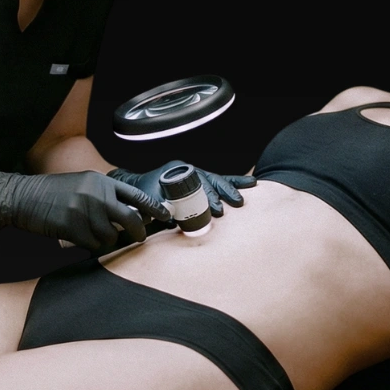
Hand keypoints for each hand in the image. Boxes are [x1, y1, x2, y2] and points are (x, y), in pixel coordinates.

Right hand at [0, 169, 170, 252]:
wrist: (22, 197)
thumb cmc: (51, 193)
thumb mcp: (81, 184)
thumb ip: (103, 194)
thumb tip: (129, 213)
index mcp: (100, 181)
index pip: (136, 195)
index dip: (153, 208)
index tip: (165, 217)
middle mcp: (96, 194)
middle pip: (130, 219)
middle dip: (138, 232)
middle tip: (138, 238)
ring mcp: (84, 211)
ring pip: (111, 236)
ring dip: (105, 241)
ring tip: (92, 235)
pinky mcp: (73, 227)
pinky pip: (93, 245)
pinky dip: (89, 246)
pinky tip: (79, 239)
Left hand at [108, 162, 256, 218]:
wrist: (139, 185)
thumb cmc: (144, 192)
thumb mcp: (150, 200)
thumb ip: (160, 208)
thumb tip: (171, 218)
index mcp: (177, 171)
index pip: (197, 183)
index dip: (208, 197)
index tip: (216, 209)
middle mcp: (189, 170)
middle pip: (211, 180)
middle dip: (224, 192)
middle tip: (235, 203)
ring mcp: (196, 174)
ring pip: (218, 179)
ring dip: (233, 187)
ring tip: (247, 192)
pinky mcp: (201, 181)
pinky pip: (220, 180)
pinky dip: (234, 182)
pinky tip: (251, 183)